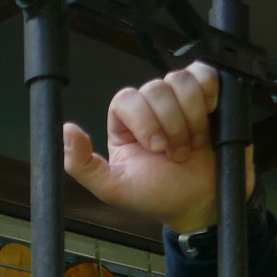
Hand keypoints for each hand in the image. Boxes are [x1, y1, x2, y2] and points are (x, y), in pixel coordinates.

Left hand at [62, 62, 254, 234]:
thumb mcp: (114, 188)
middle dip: (171, 125)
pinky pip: (205, 74)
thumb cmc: (160, 196)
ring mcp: (179, 100)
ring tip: (194, 144)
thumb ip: (82, 165)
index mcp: (124, 125)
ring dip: (192, 116)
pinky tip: (209, 116)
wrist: (203, 202)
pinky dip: (209, 93)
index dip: (143, 119)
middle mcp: (150, 108)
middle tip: (177, 154)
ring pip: (180, 80)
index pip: (126, 98)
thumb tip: (66, 131)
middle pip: (156, 88)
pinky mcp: (207, 95)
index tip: (157, 148)